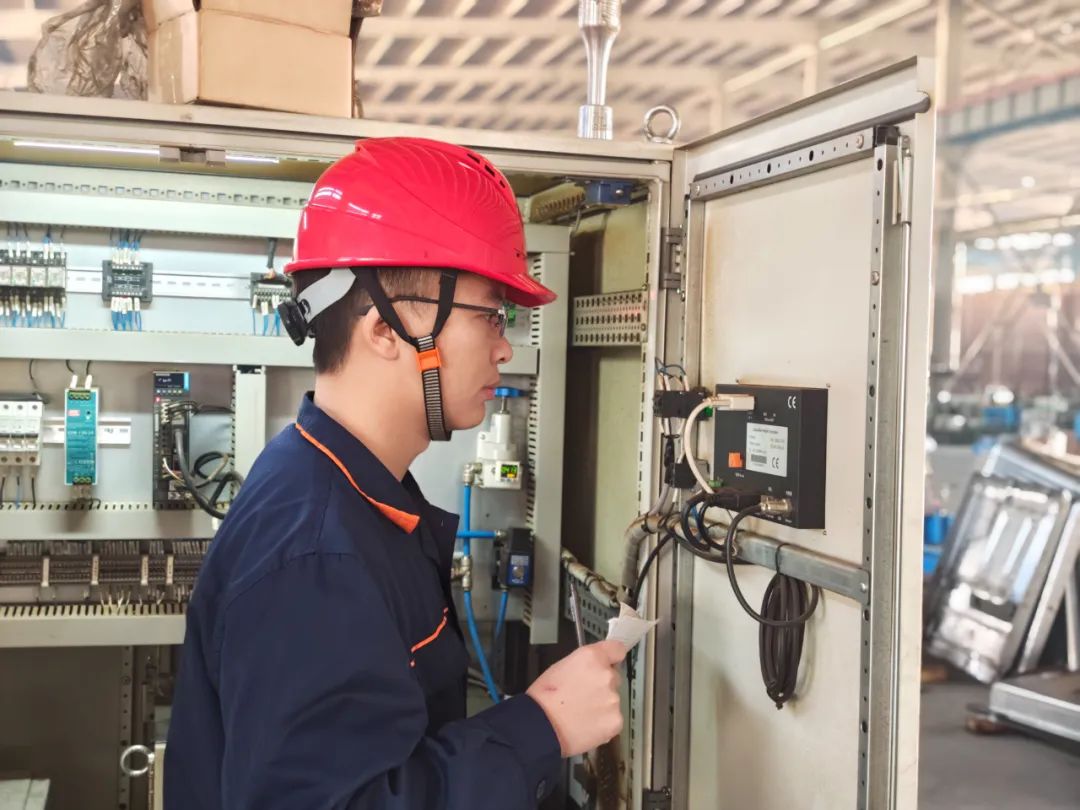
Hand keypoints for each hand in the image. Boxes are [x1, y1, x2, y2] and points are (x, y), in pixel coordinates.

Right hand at [525, 640, 626, 756]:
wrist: (541, 727)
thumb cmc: (543, 699)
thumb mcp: (560, 667)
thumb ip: (583, 664)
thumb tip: (592, 668)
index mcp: (592, 658)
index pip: (617, 649)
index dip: (612, 657)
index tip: (611, 662)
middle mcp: (606, 675)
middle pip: (614, 677)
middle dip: (602, 685)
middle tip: (583, 695)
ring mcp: (613, 699)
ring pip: (613, 700)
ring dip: (602, 705)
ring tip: (580, 713)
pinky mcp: (615, 720)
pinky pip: (613, 719)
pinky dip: (603, 723)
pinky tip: (586, 725)